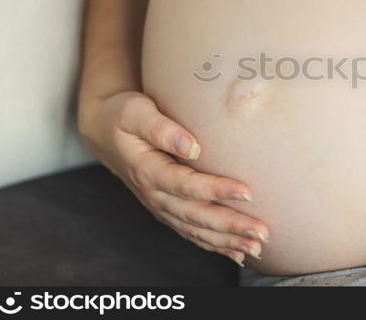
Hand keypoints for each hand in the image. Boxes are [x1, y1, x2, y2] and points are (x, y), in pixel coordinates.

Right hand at [79, 91, 268, 266]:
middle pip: (195, 215)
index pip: (185, 184)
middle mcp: (154, 194)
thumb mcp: (135, 112)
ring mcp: (160, 206)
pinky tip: (238, 253)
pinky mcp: (167, 210)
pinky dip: (215, 246)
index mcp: (147, 170)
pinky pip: (191, 234)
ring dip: (227, 241)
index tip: (247, 192)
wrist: (104, 131)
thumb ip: (161, 128)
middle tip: (261, 232)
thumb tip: (192, 146)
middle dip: (230, 226)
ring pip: (196, 230)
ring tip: (257, 247)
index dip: (216, 190)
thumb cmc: (123, 116)